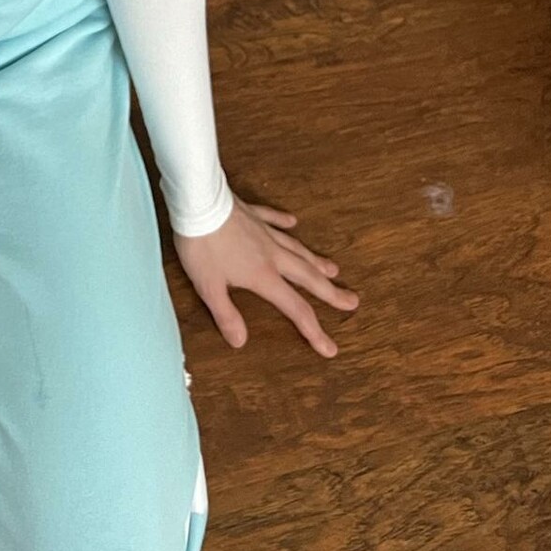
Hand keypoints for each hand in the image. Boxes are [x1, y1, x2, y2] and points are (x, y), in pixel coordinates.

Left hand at [173, 194, 359, 358]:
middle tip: (352, 301)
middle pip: (308, 277)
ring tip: (334, 269)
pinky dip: (284, 221)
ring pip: (297, 248)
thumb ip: (226, 314)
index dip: (314, 331)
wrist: (197, 202)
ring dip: (316, 261)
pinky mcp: (252, 212)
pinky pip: (273, 218)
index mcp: (263, 275)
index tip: (331, 348)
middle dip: (331, 292)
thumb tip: (240, 342)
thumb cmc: (201, 245)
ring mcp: (264, 231)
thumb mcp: (208, 287)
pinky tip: (293, 221)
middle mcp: (271, 254)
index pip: (296, 308)